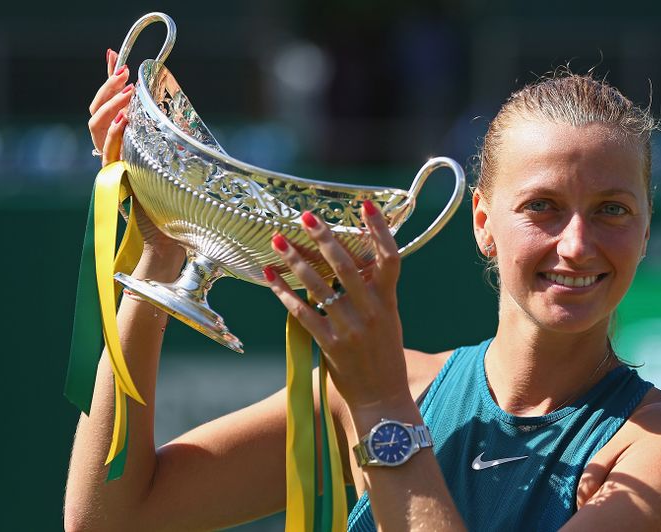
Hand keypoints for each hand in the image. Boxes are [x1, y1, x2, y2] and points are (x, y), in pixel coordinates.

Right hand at [88, 48, 132, 167]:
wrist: (149, 188)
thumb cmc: (143, 153)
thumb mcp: (142, 123)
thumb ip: (133, 100)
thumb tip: (128, 67)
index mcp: (109, 124)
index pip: (102, 96)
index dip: (107, 77)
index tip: (115, 56)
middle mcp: (102, 135)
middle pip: (96, 108)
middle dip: (109, 89)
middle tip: (125, 75)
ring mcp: (105, 150)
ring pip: (96, 124)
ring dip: (110, 106)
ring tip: (128, 93)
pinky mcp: (112, 166)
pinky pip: (107, 148)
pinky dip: (113, 133)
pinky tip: (123, 120)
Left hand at [264, 202, 409, 409]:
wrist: (382, 398)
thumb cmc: (385, 355)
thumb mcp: (389, 319)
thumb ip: (375, 291)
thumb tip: (356, 260)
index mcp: (389, 301)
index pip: (389, 258)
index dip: (380, 230)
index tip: (366, 205)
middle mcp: (371, 311)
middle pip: (346, 265)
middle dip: (324, 237)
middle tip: (306, 216)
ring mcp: (350, 328)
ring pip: (318, 286)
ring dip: (296, 260)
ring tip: (279, 240)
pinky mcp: (330, 344)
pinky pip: (302, 312)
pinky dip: (284, 293)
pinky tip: (270, 276)